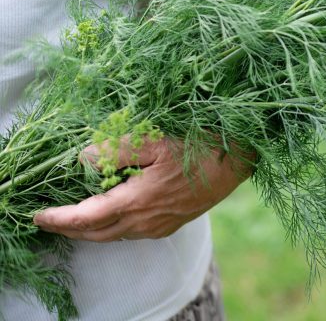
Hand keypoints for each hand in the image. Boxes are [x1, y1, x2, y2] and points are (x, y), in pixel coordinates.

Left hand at [33, 136, 253, 241]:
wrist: (237, 161)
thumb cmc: (199, 146)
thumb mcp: (155, 139)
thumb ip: (115, 150)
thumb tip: (84, 160)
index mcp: (137, 201)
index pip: (86, 218)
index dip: (59, 219)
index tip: (38, 216)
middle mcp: (146, 221)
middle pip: (96, 234)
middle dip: (69, 230)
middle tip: (48, 220)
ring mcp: (160, 225)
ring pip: (114, 235)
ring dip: (90, 230)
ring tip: (74, 218)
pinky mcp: (171, 224)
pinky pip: (132, 233)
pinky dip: (112, 228)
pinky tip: (111, 214)